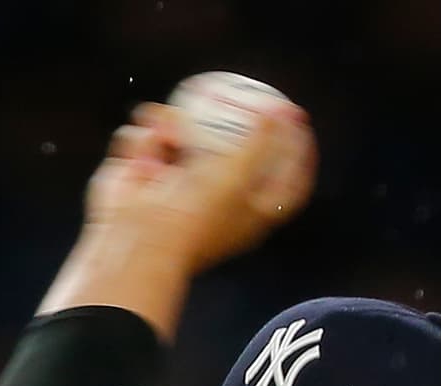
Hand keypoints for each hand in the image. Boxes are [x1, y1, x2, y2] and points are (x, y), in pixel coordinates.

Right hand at [82, 98, 317, 275]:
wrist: (140, 239)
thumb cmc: (195, 215)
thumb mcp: (238, 175)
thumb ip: (261, 142)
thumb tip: (280, 112)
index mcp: (247, 215)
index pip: (285, 186)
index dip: (297, 155)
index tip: (300, 121)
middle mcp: (216, 203)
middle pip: (237, 154)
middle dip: (235, 123)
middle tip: (244, 92)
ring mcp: (178, 189)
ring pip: (185, 137)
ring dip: (175, 126)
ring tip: (171, 129)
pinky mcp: (145, 177)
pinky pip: (148, 140)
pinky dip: (144, 139)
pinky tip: (145, 144)